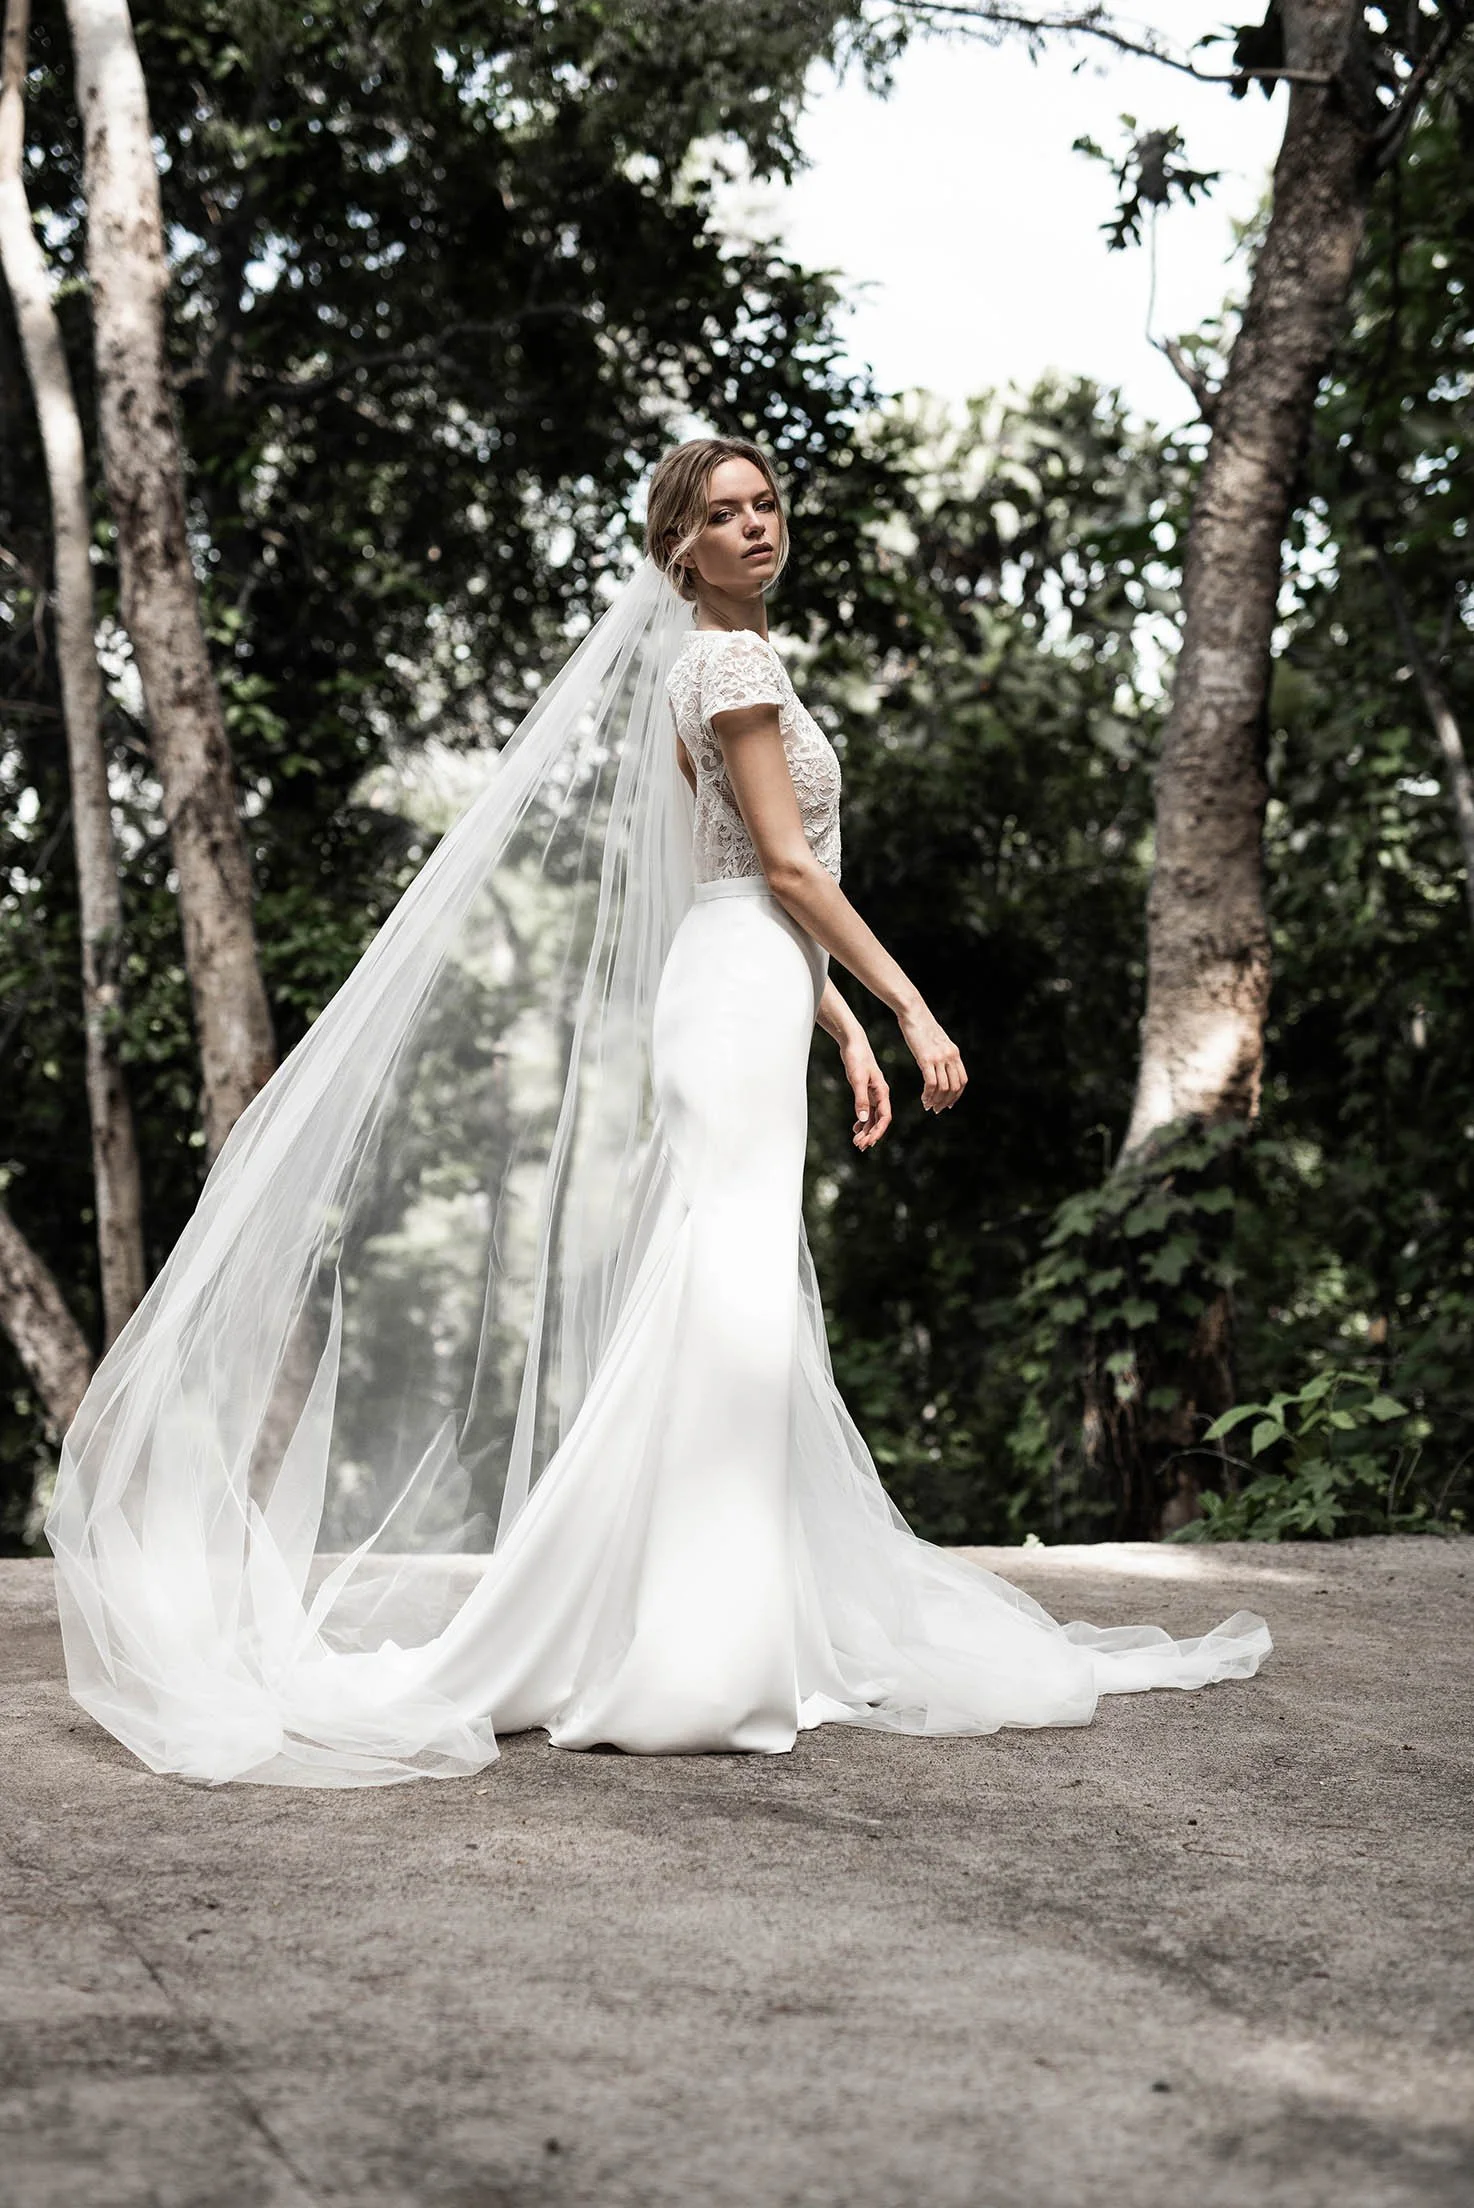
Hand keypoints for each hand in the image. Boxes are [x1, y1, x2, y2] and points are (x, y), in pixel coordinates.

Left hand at [840, 1031, 891, 1151]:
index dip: (878, 1132)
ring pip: (873, 1117)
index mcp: (882, 1092)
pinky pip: (867, 1110)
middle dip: (870, 1134)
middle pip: (879, 1120)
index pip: (885, 1117)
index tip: (869, 1143)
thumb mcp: (857, 1079)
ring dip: (866, 1130)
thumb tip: (864, 1119)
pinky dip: (862, 1121)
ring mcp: (873, 1093)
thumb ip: (860, 1099)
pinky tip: (856, 1128)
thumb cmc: (857, 1058)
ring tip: (856, 1141)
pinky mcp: (865, 1091)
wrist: (853, 1043)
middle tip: (859, 1146)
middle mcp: (880, 1094)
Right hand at [898, 1004, 966, 1113]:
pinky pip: (931, 1083)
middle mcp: (950, 1056)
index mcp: (955, 1053)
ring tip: (928, 1106)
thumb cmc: (922, 1027)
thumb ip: (942, 1054)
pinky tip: (923, 1098)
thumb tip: (940, 1066)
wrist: (913, 1013)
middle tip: (937, 1109)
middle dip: (946, 1102)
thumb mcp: (937, 1041)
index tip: (948, 1104)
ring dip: (936, 1101)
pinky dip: (928, 1095)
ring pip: (944, 1088)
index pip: (962, 1080)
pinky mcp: (926, 1059)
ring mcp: (939, 1058)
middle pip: (955, 1087)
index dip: (957, 1095)